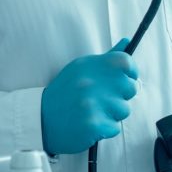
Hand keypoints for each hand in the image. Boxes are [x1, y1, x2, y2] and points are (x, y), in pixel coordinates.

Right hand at [41, 39, 138, 154]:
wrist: (41, 120)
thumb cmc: (65, 94)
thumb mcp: (81, 70)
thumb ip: (106, 58)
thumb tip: (127, 42)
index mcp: (89, 65)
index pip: (125, 62)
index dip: (130, 73)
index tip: (123, 81)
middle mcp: (90, 82)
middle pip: (130, 88)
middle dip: (120, 97)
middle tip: (101, 100)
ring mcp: (91, 104)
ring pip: (124, 110)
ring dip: (112, 114)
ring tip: (93, 112)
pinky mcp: (93, 125)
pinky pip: (115, 128)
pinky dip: (105, 129)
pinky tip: (90, 124)